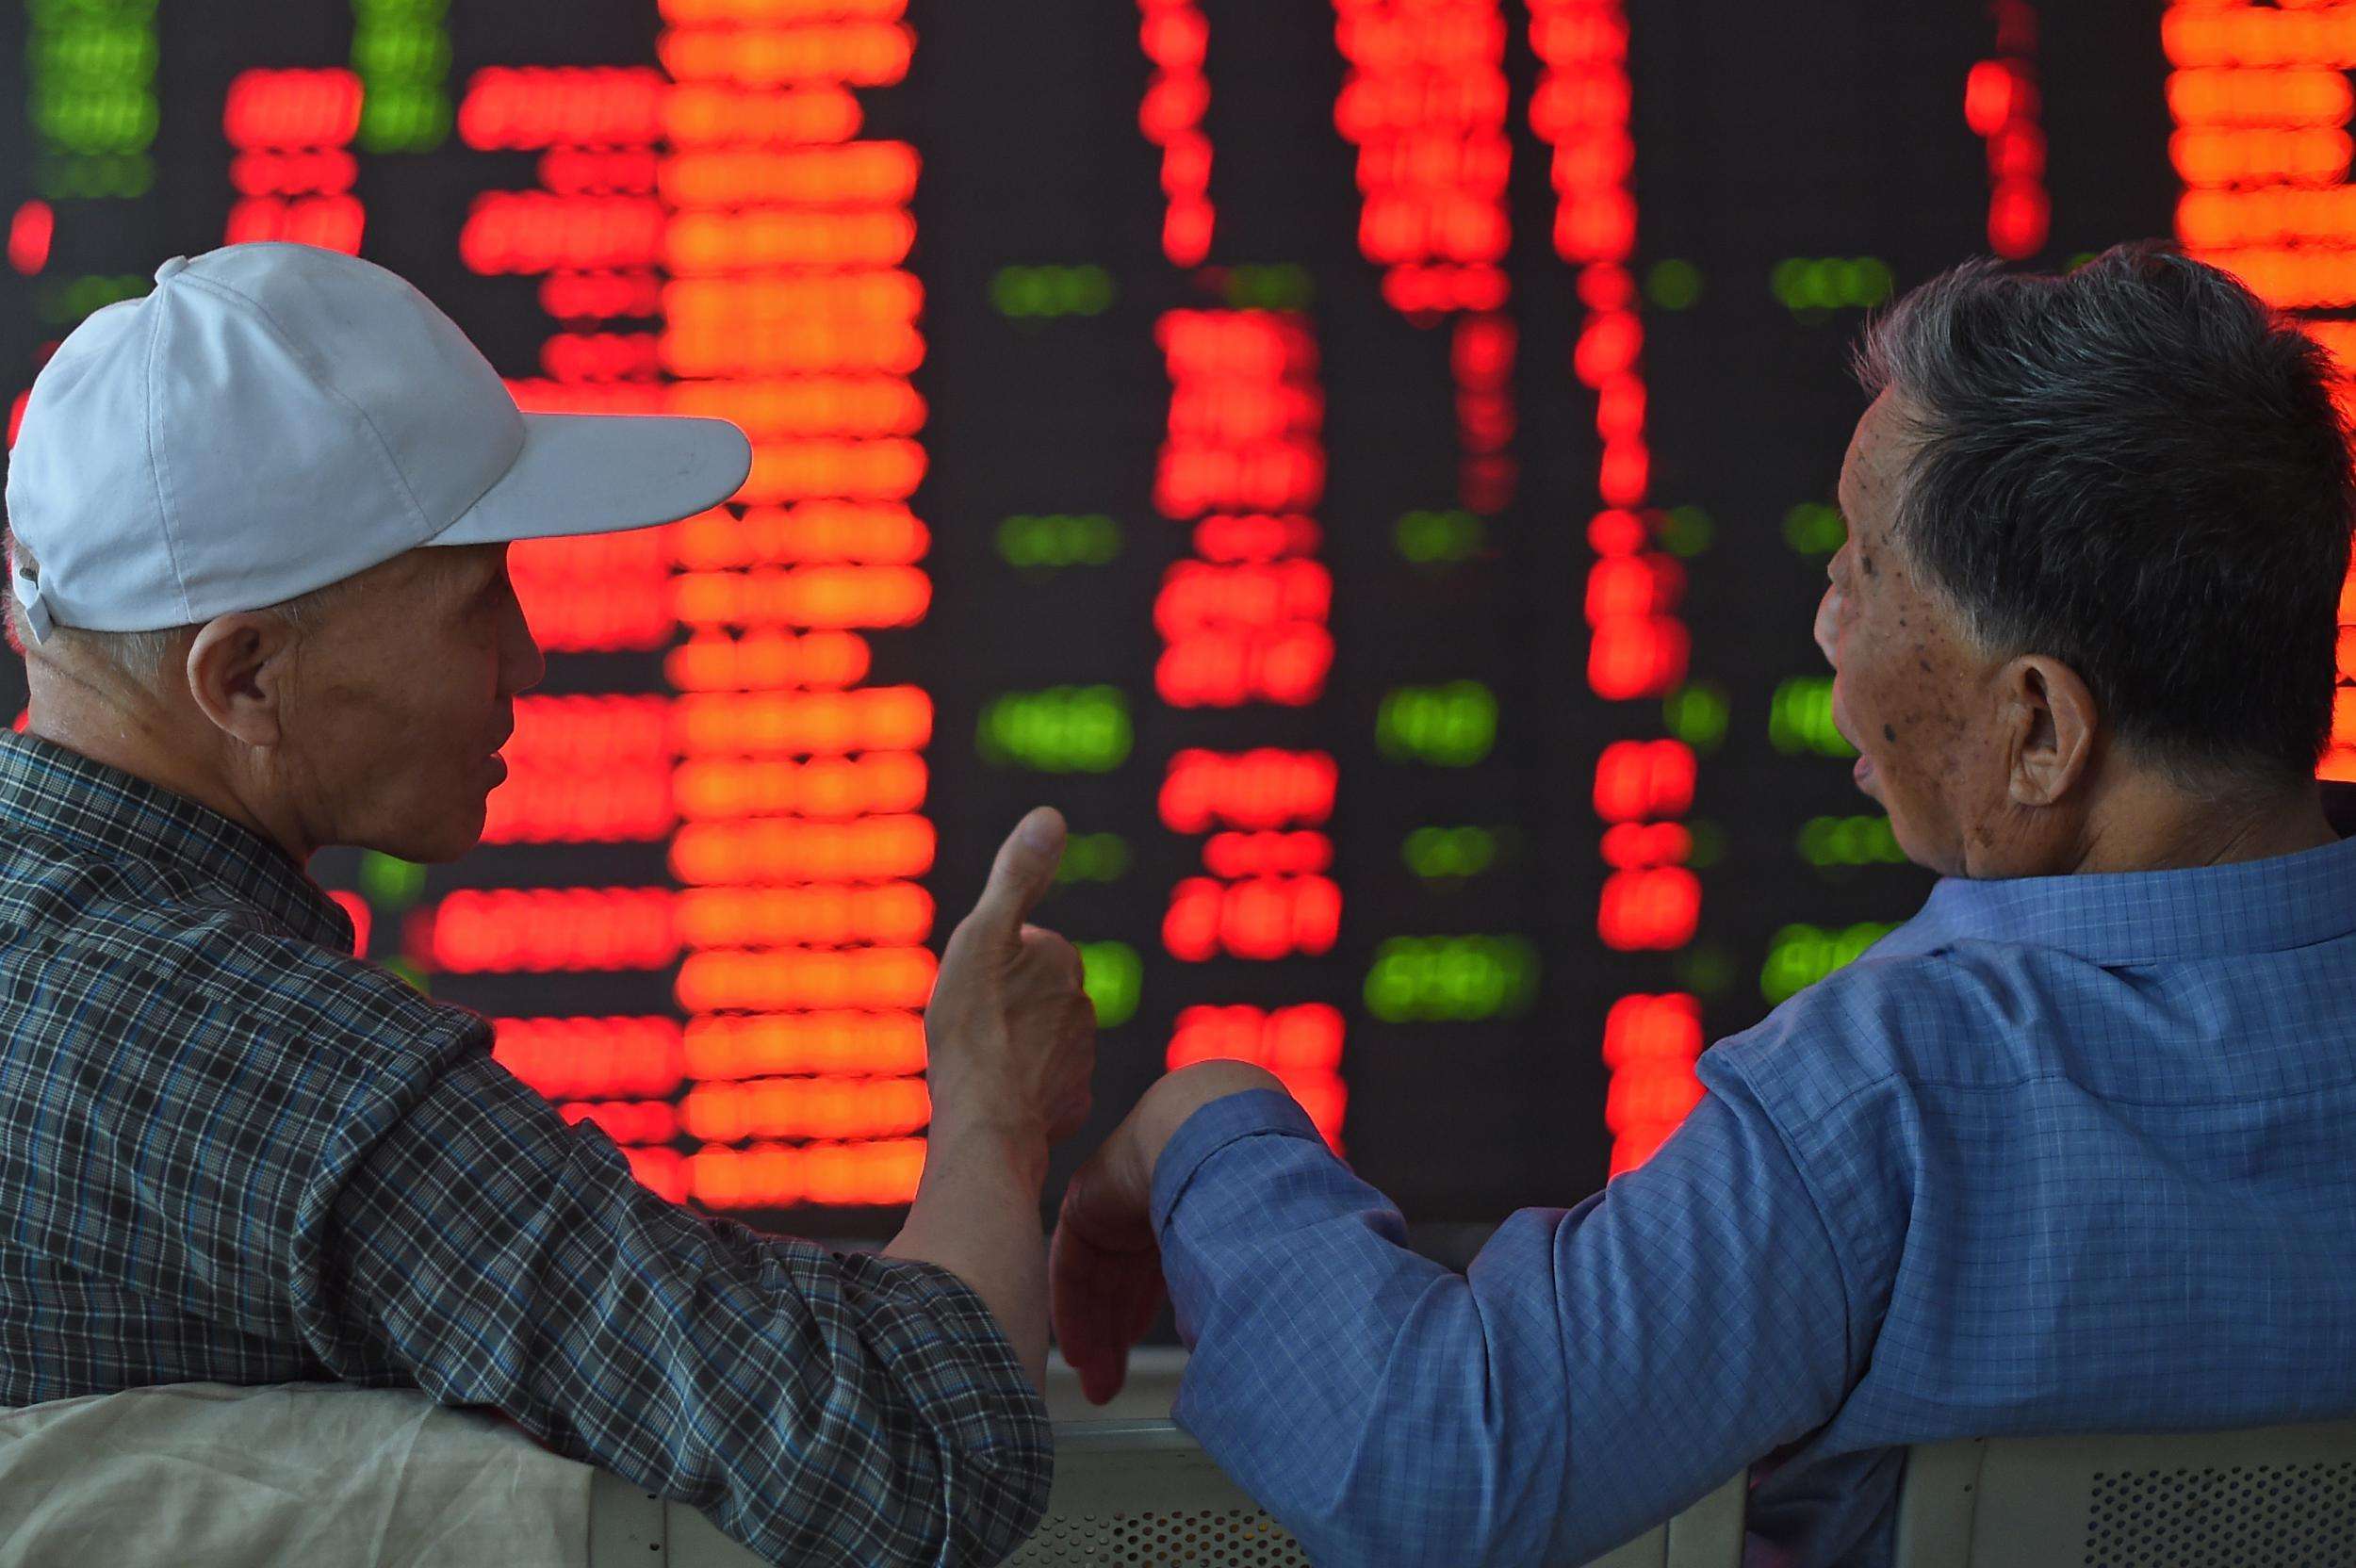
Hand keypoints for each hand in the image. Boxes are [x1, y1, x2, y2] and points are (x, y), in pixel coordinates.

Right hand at [925, 806, 1096, 1148]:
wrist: (987, 1121)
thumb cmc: (974, 1027)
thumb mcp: (982, 937)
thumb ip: (1017, 876)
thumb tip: (1050, 815)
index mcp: (1060, 958)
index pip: (1019, 949)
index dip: (986, 966)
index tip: (970, 990)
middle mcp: (1081, 1004)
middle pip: (1030, 994)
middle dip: (1003, 1006)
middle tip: (970, 1029)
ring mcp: (1080, 1057)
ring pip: (1038, 1040)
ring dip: (1013, 1048)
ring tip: (982, 1064)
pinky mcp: (1073, 1103)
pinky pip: (1045, 1086)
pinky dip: (1024, 1089)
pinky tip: (1000, 1096)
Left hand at [1051, 1061, 1285, 1401]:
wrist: (1211, 1133)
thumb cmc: (1249, 1184)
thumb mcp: (1244, 1243)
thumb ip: (1240, 1279)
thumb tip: (1259, 1342)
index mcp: (1194, 1197)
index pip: (1162, 1263)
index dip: (1147, 1311)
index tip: (1140, 1354)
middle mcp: (1150, 1196)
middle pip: (1124, 1277)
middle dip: (1117, 1334)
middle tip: (1110, 1387)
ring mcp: (1114, 1196)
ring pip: (1097, 1278)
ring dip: (1097, 1334)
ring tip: (1099, 1386)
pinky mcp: (1084, 1201)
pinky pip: (1073, 1266)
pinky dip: (1074, 1312)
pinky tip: (1079, 1352)